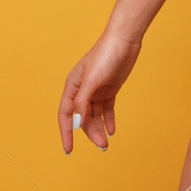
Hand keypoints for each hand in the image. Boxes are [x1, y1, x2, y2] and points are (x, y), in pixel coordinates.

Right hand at [58, 27, 141, 152]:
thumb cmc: (105, 55)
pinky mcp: (109, 89)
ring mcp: (96, 90)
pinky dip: (108, 120)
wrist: (125, 40)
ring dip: (99, 129)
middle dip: (90, 133)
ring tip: (106, 143)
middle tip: (101, 146)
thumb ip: (82, 102)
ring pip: (95, 116)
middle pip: (83, 118)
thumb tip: (76, 124)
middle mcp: (82, 90)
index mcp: (72, 86)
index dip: (66, 132)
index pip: (66, 114)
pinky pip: (106, 110)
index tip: (69, 150)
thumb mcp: (92, 80)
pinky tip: (112, 130)